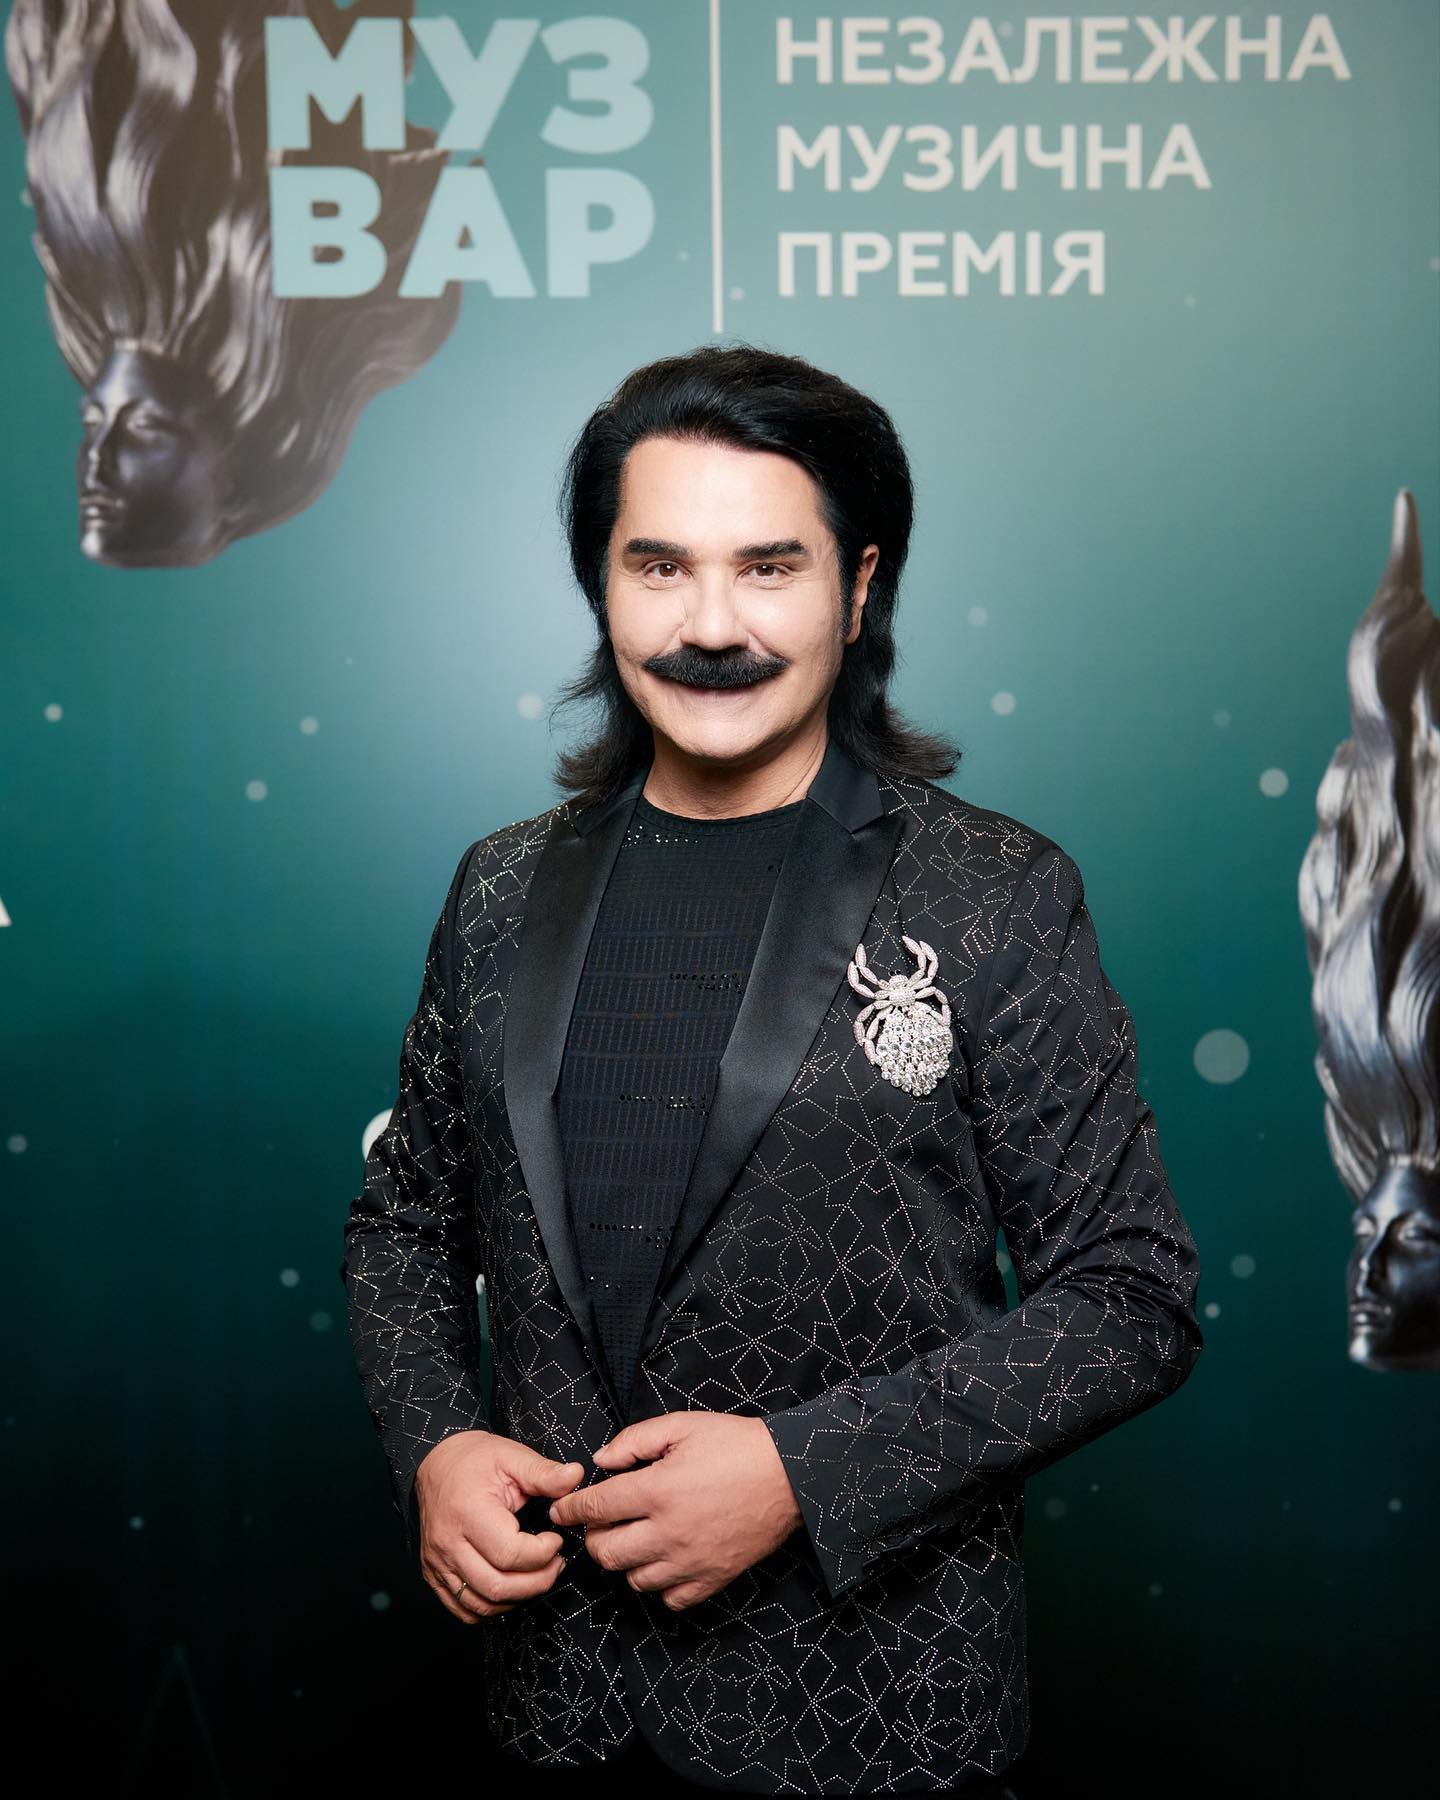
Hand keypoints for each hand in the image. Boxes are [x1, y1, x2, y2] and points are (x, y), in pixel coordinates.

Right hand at [413, 1430, 584, 1623]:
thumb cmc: (474, 1460)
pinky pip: (463, 1609)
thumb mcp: (511, 1457)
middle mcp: (448, 1543)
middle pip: (497, 1586)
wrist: (436, 1466)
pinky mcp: (434, 1574)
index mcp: (468, 1512)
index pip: (509, 1553)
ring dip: (518, 1598)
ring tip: (538, 1576)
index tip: (556, 1539)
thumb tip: (575, 1476)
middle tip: (556, 1564)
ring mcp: (438, 1563)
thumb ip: (544, 1472)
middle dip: (537, 1581)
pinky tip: (511, 1589)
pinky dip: (492, 1607)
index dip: (542, 1553)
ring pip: (481, 1604)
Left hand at [546, 1412, 802, 1609]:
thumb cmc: (735, 1443)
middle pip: (606, 1553)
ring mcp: (691, 1561)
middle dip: (594, 1537)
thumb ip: (634, 1440)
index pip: (597, 1508)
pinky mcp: (712, 1579)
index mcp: (658, 1490)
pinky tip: (664, 1559)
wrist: (789, 1473)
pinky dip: (659, 1583)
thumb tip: (600, 1461)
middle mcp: (669, 1532)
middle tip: (603, 1521)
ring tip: (636, 1537)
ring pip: (633, 1579)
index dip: (571, 1509)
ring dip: (626, 1560)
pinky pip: (669, 1598)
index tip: (560, 1511)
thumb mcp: (682, 1425)